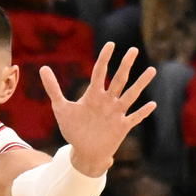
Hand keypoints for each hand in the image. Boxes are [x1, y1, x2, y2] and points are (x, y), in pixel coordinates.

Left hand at [41, 43, 156, 176]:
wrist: (84, 152)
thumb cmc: (74, 129)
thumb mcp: (61, 108)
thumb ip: (53, 88)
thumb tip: (43, 67)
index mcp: (94, 95)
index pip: (99, 73)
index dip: (104, 59)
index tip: (110, 44)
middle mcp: (107, 101)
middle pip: (118, 80)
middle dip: (125, 65)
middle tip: (133, 50)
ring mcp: (116, 113)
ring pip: (130, 95)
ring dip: (140, 84)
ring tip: (152, 70)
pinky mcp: (122, 127)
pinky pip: (134, 118)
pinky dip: (142, 112)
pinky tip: (152, 104)